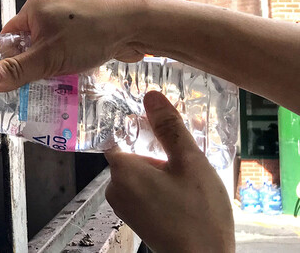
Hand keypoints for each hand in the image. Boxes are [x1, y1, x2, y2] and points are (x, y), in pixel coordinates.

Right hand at [0, 0, 143, 90]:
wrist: (136, 25)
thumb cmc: (91, 34)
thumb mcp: (47, 58)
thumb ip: (15, 71)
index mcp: (32, 10)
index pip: (7, 40)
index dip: (11, 61)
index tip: (22, 78)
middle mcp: (48, 11)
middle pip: (28, 47)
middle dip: (35, 67)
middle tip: (44, 82)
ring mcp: (67, 20)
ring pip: (49, 51)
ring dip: (54, 67)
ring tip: (62, 79)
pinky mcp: (84, 29)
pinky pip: (67, 50)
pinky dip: (69, 63)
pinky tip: (78, 72)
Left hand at [105, 92, 233, 252]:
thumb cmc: (198, 214)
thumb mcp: (190, 163)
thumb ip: (169, 128)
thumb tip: (151, 96)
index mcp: (122, 170)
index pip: (116, 133)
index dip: (134, 123)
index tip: (151, 117)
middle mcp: (114, 187)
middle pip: (130, 153)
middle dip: (154, 148)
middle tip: (181, 149)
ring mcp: (123, 205)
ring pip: (138, 172)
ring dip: (159, 167)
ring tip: (186, 172)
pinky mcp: (135, 217)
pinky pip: (142, 189)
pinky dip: (159, 184)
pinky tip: (181, 189)